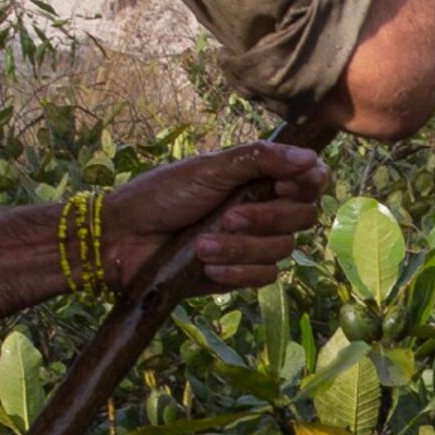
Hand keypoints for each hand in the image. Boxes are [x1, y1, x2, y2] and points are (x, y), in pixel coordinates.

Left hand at [104, 142, 329, 291]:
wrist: (124, 240)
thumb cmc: (161, 196)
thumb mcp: (209, 169)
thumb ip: (260, 159)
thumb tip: (309, 157)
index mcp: (258, 178)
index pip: (309, 181)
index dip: (307, 185)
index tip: (285, 186)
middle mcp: (263, 209)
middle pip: (302, 218)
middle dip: (265, 219)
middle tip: (226, 217)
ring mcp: (253, 243)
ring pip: (282, 250)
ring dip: (240, 248)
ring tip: (202, 244)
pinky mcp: (241, 273)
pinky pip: (264, 276)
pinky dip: (237, 272)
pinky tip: (207, 266)